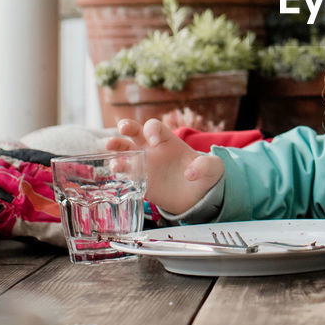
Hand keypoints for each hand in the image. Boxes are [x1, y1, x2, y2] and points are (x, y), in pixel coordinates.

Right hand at [104, 118, 223, 214]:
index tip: (154, 141)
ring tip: (111, 152)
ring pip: (125, 152)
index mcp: (168, 140)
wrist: (198, 198)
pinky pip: (127, 175)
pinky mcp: (141, 182)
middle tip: (123, 129)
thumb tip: (190, 173)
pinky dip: (120, 172)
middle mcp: (152, 149)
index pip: (154, 127)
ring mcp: (145, 165)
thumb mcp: (213, 168)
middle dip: (127, 126)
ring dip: (117, 149)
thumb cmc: (205, 175)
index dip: (151, 129)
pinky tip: (116, 171)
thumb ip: (206, 165)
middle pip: (134, 132)